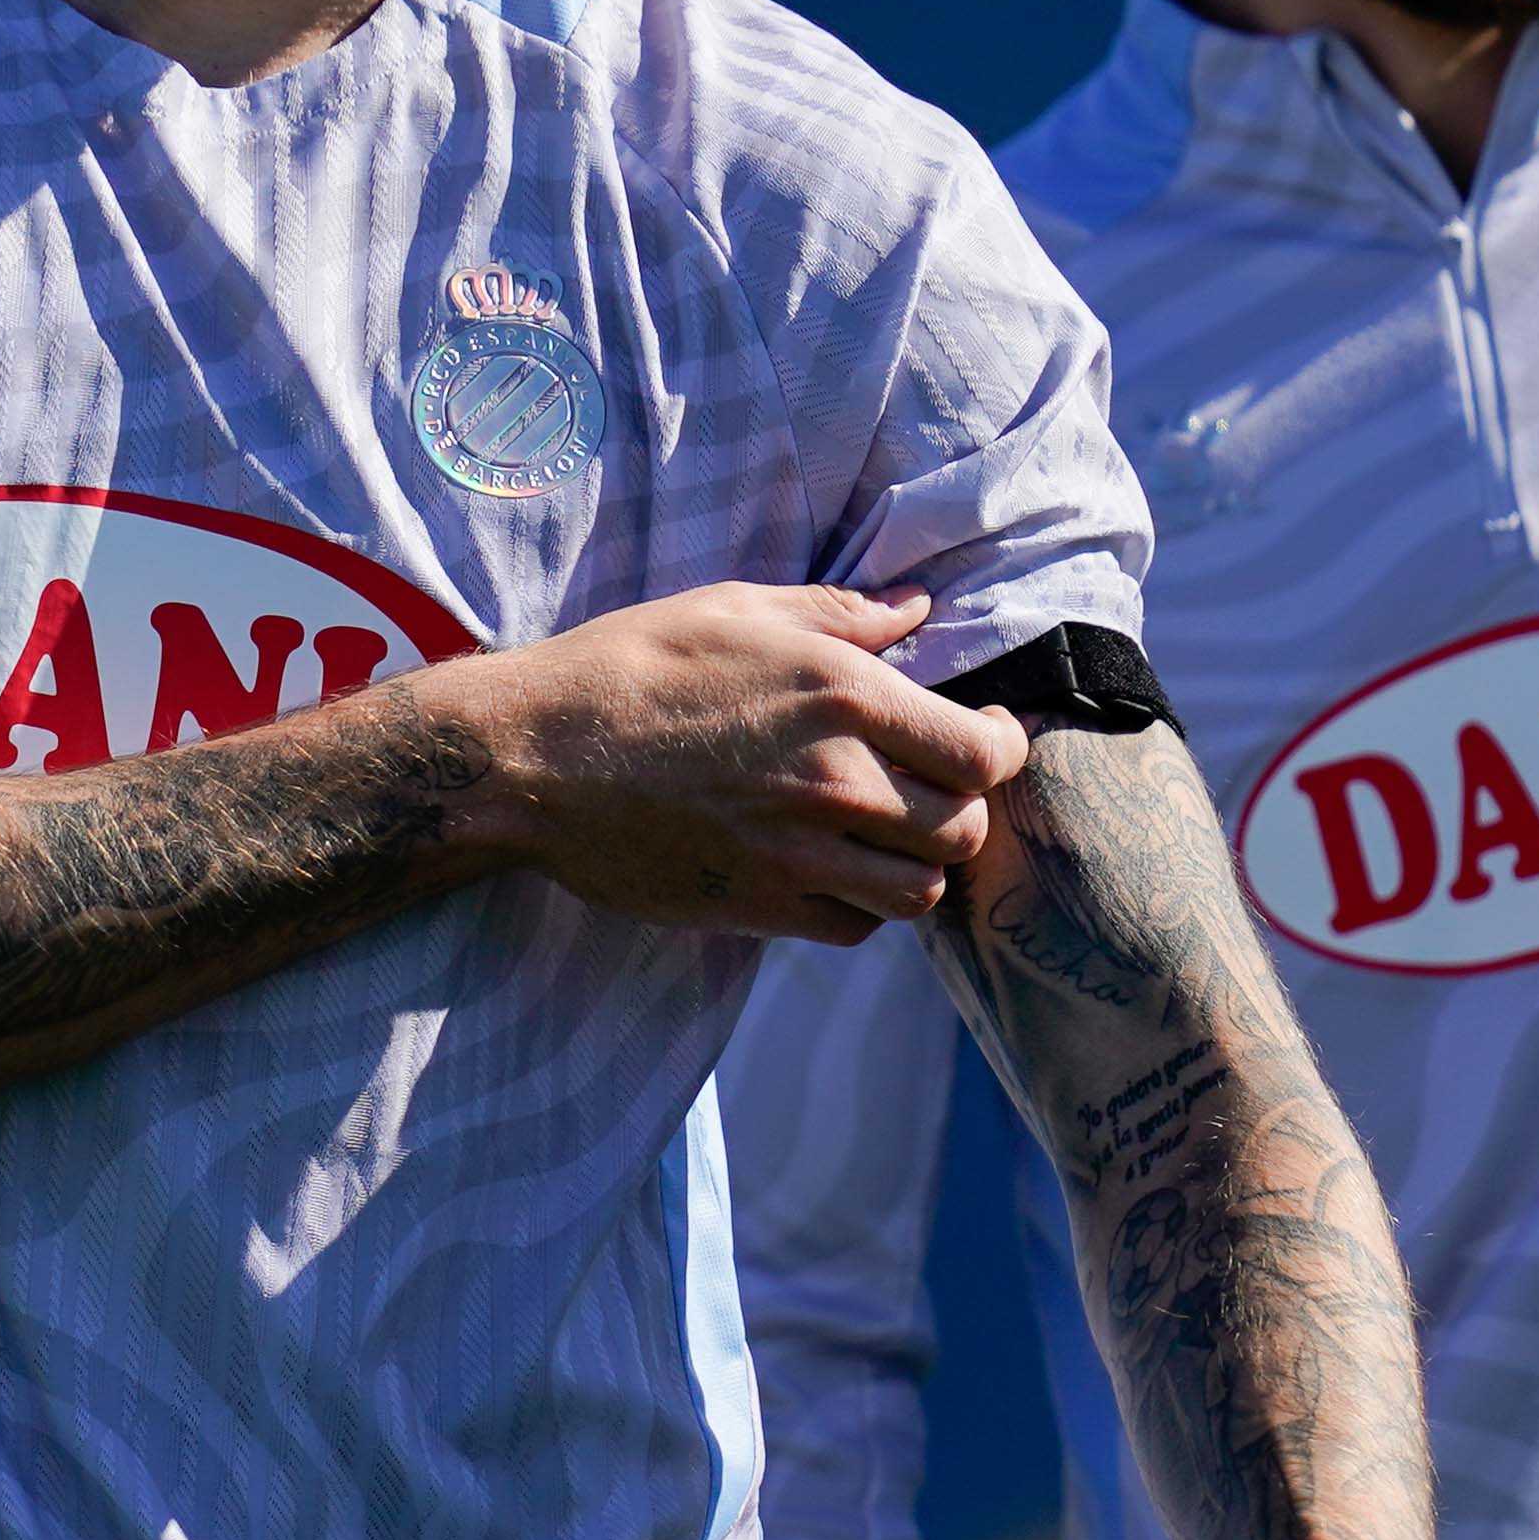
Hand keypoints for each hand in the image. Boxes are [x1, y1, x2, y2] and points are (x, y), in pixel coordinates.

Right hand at [461, 583, 1033, 941]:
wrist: (534, 758)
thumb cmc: (631, 667)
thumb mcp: (737, 610)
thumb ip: (840, 615)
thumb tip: (916, 612)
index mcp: (841, 693)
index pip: (983, 753)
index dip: (1004, 750)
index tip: (987, 737)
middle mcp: (834, 778)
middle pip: (963, 829)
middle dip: (962, 810)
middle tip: (934, 789)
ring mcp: (798, 852)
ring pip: (920, 893)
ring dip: (917, 867)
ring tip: (890, 836)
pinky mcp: (759, 905)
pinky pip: (854, 929)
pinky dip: (860, 908)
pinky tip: (834, 869)